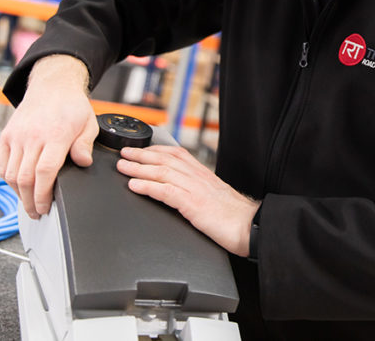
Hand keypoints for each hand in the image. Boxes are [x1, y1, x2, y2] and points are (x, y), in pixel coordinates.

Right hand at [0, 55, 96, 218]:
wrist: (52, 86)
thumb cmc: (72, 106)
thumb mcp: (89, 124)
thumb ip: (85, 145)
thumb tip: (83, 163)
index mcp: (56, 135)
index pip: (45, 172)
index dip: (43, 194)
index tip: (46, 207)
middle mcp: (33, 136)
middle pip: (26, 178)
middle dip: (30, 201)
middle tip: (38, 213)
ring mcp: (17, 136)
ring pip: (12, 174)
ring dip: (19, 194)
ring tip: (29, 204)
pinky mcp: (6, 136)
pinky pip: (3, 165)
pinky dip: (8, 180)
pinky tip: (18, 188)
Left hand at [117, 145, 259, 255]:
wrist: (251, 227)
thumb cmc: (236, 218)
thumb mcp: (216, 198)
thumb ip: (200, 192)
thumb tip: (186, 194)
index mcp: (204, 175)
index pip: (177, 154)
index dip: (156, 149)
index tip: (140, 148)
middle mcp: (199, 178)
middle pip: (165, 160)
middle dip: (141, 155)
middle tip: (123, 154)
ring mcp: (196, 190)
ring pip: (162, 172)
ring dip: (139, 168)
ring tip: (123, 167)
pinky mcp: (193, 205)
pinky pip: (166, 191)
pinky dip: (148, 186)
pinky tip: (135, 186)